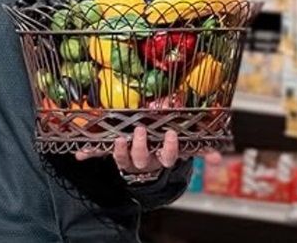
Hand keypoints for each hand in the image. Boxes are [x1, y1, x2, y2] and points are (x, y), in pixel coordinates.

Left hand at [74, 126, 219, 178]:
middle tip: (139, 131)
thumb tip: (217, 157)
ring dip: (118, 150)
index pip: (168, 156)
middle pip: (142, 159)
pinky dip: (89, 154)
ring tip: (118, 137)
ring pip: (122, 159)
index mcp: (161, 158)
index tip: (170, 134)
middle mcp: (144, 161)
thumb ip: (199, 151)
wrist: (147, 165)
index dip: (169, 148)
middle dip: (140, 146)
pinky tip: (79, 154)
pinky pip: (100, 155)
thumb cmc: (165, 147)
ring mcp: (128, 160)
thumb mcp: (182, 148)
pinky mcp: (114, 156)